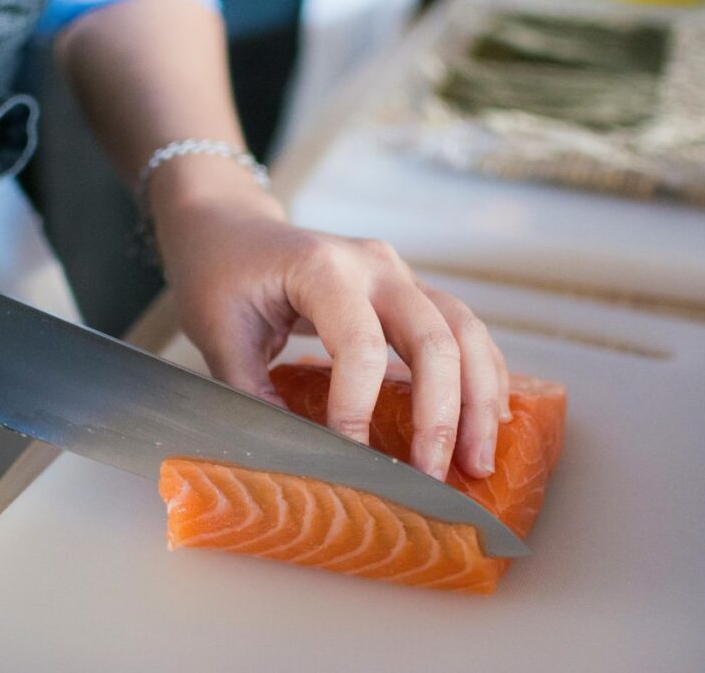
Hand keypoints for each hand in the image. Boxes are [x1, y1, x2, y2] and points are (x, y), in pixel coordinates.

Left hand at [152, 162, 509, 480]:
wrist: (230, 227)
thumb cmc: (218, 275)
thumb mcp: (218, 334)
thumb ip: (251, 393)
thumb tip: (293, 459)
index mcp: (320, 269)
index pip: (358, 346)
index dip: (358, 409)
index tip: (351, 461)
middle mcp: (372, 264)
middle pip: (434, 337)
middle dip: (442, 414)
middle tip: (437, 477)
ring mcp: (398, 272)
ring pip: (463, 329)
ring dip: (478, 397)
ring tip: (480, 460)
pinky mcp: (408, 288)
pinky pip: (462, 327)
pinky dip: (480, 372)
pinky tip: (486, 418)